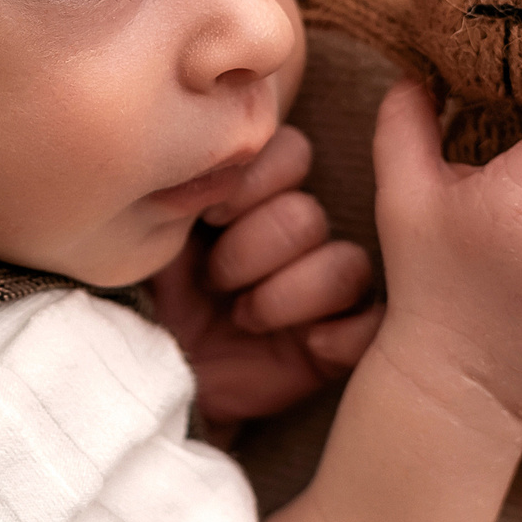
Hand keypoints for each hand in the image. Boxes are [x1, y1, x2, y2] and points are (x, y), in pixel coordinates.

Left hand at [147, 125, 383, 439]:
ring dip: (285, 295)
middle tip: (212, 281)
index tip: (209, 216)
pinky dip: (342, 334)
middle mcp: (299, 231)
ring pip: (344, 265)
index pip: (290, 151)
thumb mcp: (151, 232)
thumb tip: (202, 163)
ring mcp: (324, 285)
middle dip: (250, 251)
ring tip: (242, 319)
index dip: (254, 180)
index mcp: (257, 192)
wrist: (152, 371)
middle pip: (306, 215)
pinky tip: (308, 344)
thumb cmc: (150, 291)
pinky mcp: (339, 341)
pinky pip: (371, 324)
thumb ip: (182, 186)